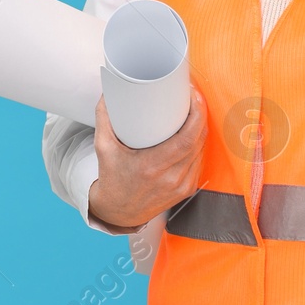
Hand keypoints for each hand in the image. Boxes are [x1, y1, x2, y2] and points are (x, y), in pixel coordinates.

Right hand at [87, 83, 207, 231]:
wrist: (119, 212)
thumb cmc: (112, 178)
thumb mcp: (103, 147)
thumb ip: (104, 118)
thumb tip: (108, 93)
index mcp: (152, 168)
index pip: (186, 140)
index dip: (196, 116)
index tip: (193, 96)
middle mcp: (171, 179)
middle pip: (198, 141)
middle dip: (200, 115)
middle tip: (192, 95)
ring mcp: (182, 186)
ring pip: (201, 150)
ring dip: (201, 128)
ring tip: (194, 108)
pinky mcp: (187, 189)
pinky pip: (198, 161)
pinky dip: (198, 144)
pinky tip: (195, 131)